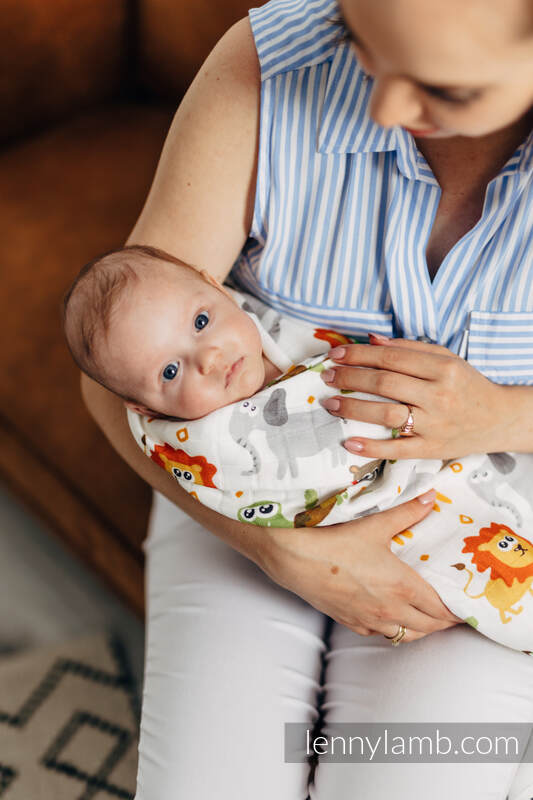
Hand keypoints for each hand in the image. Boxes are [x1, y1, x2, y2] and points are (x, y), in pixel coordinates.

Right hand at [259, 489, 461, 641]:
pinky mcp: (350, 622)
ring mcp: (369, 619)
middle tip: (452, 613)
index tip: (464, 607)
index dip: (455, 611)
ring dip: (421, 629)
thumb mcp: (375, 525)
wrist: (295, 559)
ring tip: (427, 618)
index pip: (440, 609)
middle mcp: (389, 610)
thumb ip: (407, 512)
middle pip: (428, 627)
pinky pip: (380, 634)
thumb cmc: (335, 543)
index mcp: (402, 588)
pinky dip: (393, 630)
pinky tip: (392, 619)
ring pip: (406, 636)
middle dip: (443, 622)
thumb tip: (430, 498)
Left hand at [321, 335, 507, 459]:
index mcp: (442, 369)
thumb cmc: (467, 385)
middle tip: (327, 377)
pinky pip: (397, 449)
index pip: (391, 358)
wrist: (499, 419)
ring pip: (386, 414)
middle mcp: (438, 395)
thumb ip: (409, 347)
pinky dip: (371, 446)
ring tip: (330, 403)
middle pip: (384, 384)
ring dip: (353, 408)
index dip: (359, 355)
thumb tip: (371, 340)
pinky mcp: (431, 448)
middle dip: (350, 378)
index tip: (336, 355)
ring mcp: (434, 424)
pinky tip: (350, 442)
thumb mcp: (446, 358)